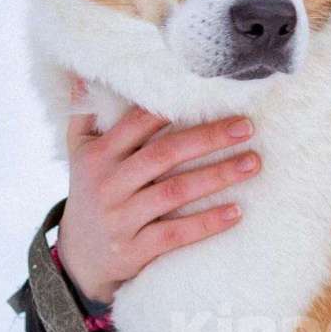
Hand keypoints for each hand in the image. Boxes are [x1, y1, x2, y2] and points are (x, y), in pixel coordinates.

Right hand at [58, 78, 260, 304]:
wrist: (79, 259)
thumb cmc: (90, 192)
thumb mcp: (78, 153)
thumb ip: (84, 114)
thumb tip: (82, 72)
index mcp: (98, 154)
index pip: (138, 122)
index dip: (173, 108)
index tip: (212, 96)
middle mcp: (108, 184)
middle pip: (164, 154)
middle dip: (208, 138)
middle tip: (246, 127)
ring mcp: (120, 219)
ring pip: (174, 193)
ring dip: (217, 176)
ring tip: (252, 163)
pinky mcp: (134, 251)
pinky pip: (175, 235)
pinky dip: (206, 223)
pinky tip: (236, 211)